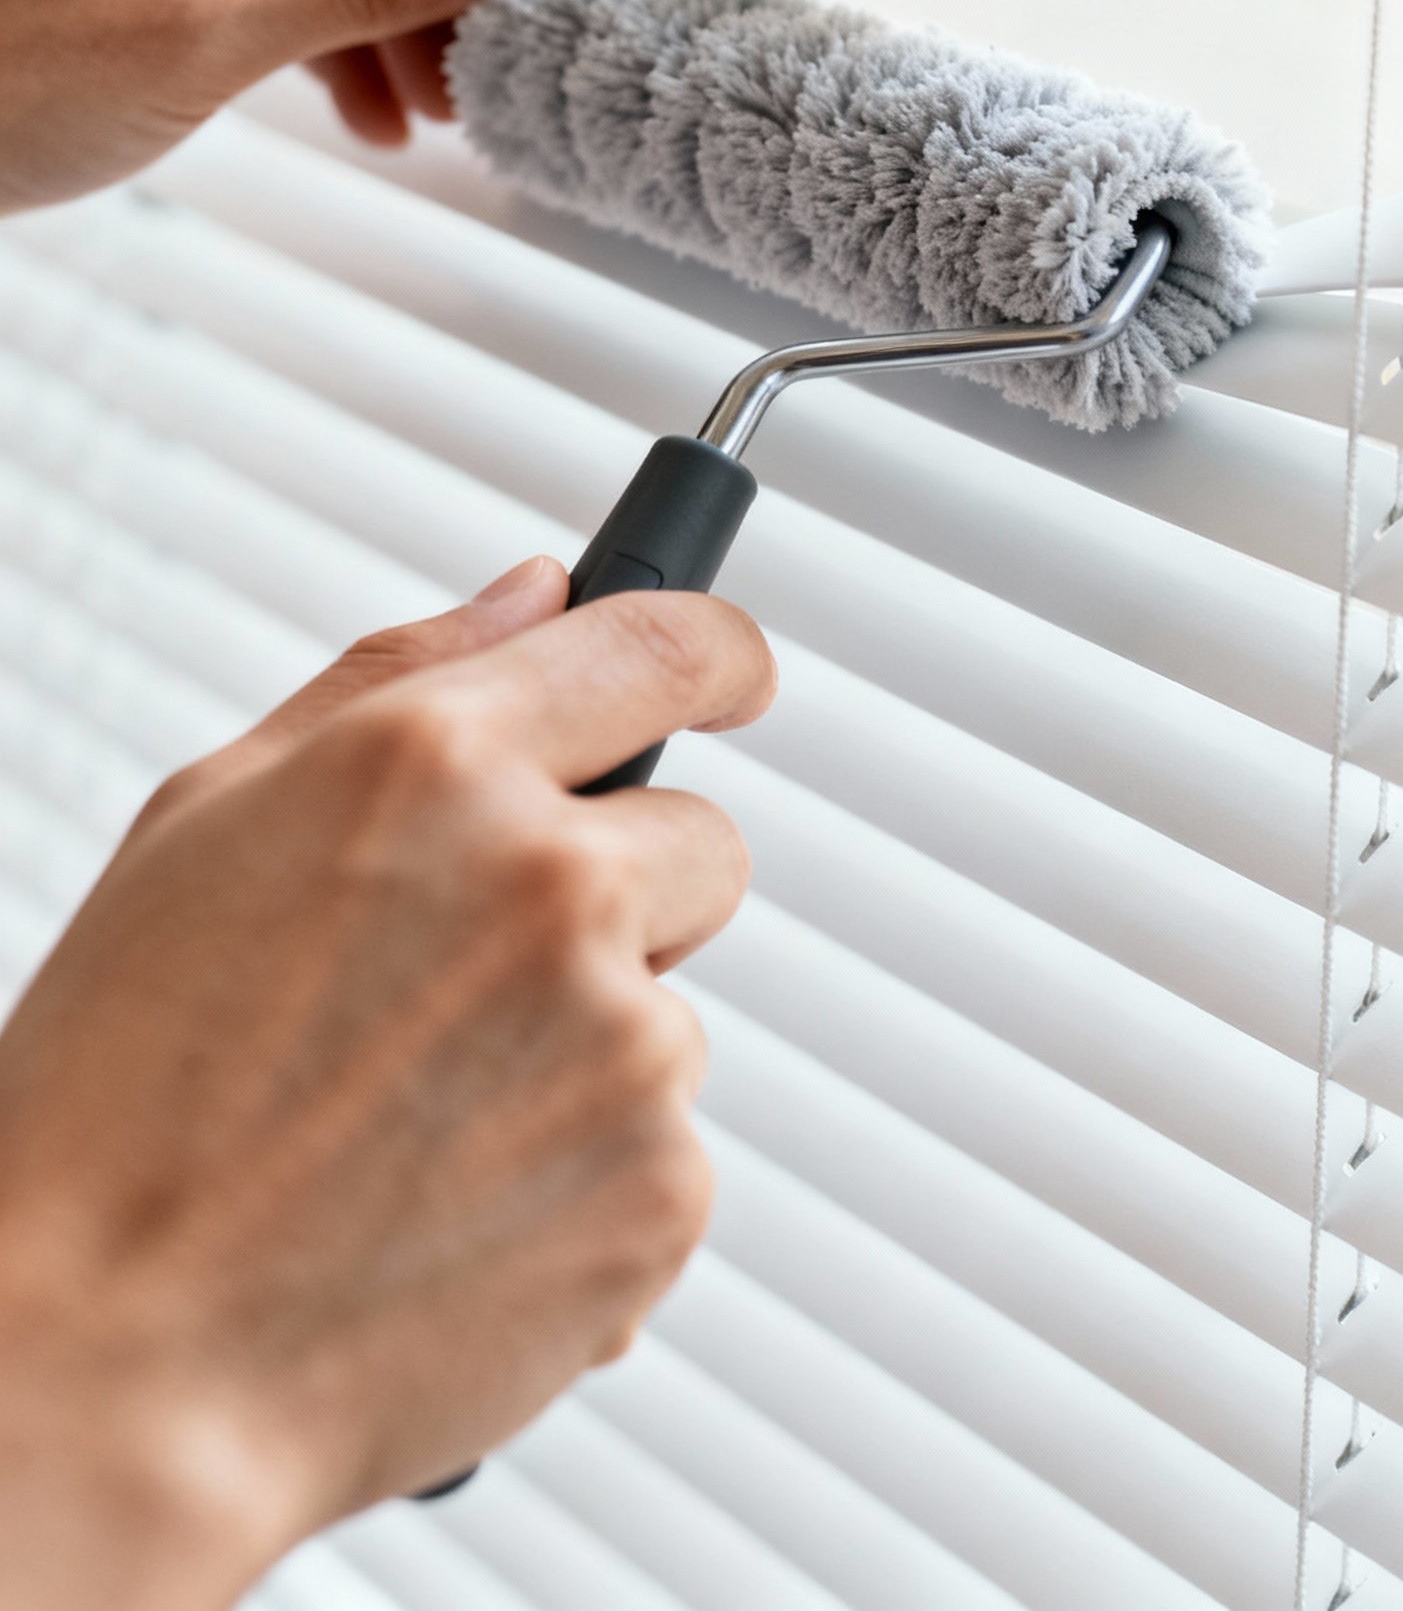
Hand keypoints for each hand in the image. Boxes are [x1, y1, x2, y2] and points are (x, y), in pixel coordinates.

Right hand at [0, 559, 772, 1610]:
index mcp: (435, 764)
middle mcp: (550, 883)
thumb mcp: (209, 823)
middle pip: (700, 841)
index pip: (664, 647)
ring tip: (416, 1126)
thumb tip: (537, 592)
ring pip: (669, 1007)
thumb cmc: (122, 1100)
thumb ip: (399, 677)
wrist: (112, 1369)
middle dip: (620, 893)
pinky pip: (666, 1147)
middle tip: (470, 986)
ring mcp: (621, 1041)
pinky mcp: (661, 1189)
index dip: (717, 654)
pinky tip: (452, 1213)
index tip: (731, 675)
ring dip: (586, 1050)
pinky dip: (589, 1177)